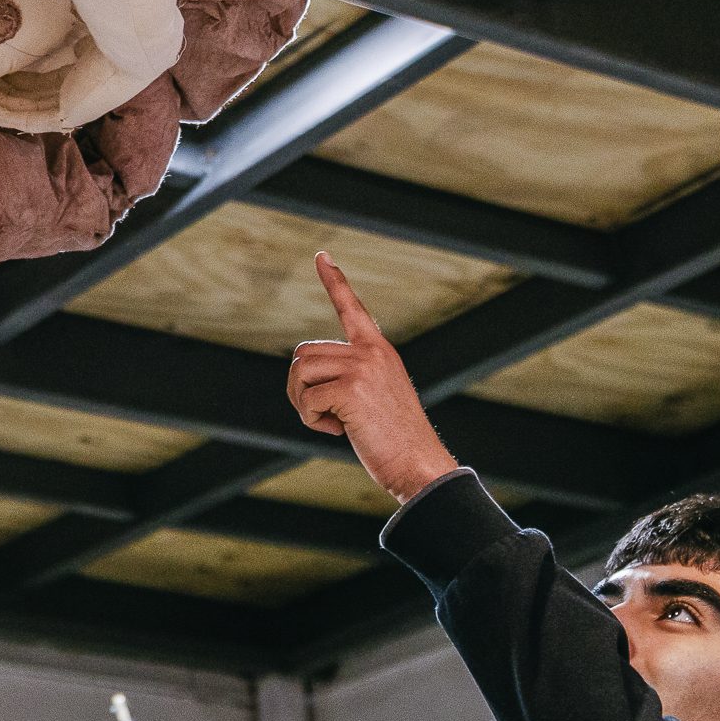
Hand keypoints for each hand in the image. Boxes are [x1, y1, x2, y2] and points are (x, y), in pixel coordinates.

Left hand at [288, 253, 458, 504]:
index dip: (334, 281)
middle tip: (321, 413)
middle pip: (303, 354)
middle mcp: (371, 351)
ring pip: (300, 374)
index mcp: (379, 350)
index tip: (321, 255)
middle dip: (300, 388)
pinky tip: (337, 430)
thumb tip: (304, 371)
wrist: (419, 465)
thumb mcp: (375, 396)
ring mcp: (362, 367)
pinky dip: (311, 420)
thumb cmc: (395, 439)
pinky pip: (306, 399)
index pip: (352, 307)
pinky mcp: (351, 389)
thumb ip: (349, 375)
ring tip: (331, 421)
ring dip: (303, 404)